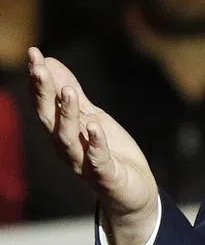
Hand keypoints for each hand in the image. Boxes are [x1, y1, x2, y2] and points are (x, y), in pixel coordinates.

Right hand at [26, 46, 158, 244]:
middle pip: (50, 119)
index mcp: (64, 131)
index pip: (46, 103)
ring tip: (67, 92)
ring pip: (69, 139)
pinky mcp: (106, 176)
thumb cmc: (109, 153)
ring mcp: (85, 163)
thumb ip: (72, 95)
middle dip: (43, 94)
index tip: (33, 53)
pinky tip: (94, 127)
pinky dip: (95, 144)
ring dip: (67, 115)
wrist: (132, 191)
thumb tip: (49, 63)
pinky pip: (98, 160)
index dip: (38, 80)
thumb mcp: (91, 117)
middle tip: (38, 68)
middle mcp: (68, 147)